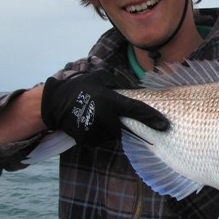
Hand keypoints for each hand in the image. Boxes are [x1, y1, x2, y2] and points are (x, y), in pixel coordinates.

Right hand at [41, 69, 168, 145]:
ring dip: (109, 126)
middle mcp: (106, 118)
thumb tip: (134, 91)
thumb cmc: (79, 87)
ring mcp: (97, 131)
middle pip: (124, 125)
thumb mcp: (100, 78)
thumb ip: (119, 86)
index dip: (152, 118)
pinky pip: (101, 138)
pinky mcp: (88, 140)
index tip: (165, 125)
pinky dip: (98, 131)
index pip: (137, 110)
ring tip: (95, 114)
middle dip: (121, 120)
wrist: (54, 103)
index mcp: (112, 102)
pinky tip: (89, 121)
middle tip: (106, 110)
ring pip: (113, 133)